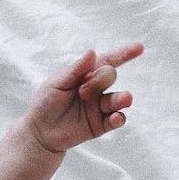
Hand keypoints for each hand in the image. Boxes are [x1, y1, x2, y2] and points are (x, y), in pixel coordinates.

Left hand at [24, 43, 143, 153]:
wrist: (40, 131)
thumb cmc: (45, 103)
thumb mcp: (56, 83)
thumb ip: (74, 70)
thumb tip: (91, 52)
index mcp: (85, 75)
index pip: (106, 61)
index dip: (123, 54)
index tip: (139, 48)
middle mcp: (96, 89)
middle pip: (110, 76)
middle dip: (100, 80)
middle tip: (82, 92)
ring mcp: (100, 107)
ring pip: (119, 98)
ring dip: (122, 98)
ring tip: (123, 99)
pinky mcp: (101, 124)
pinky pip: (117, 120)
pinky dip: (119, 118)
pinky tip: (115, 117)